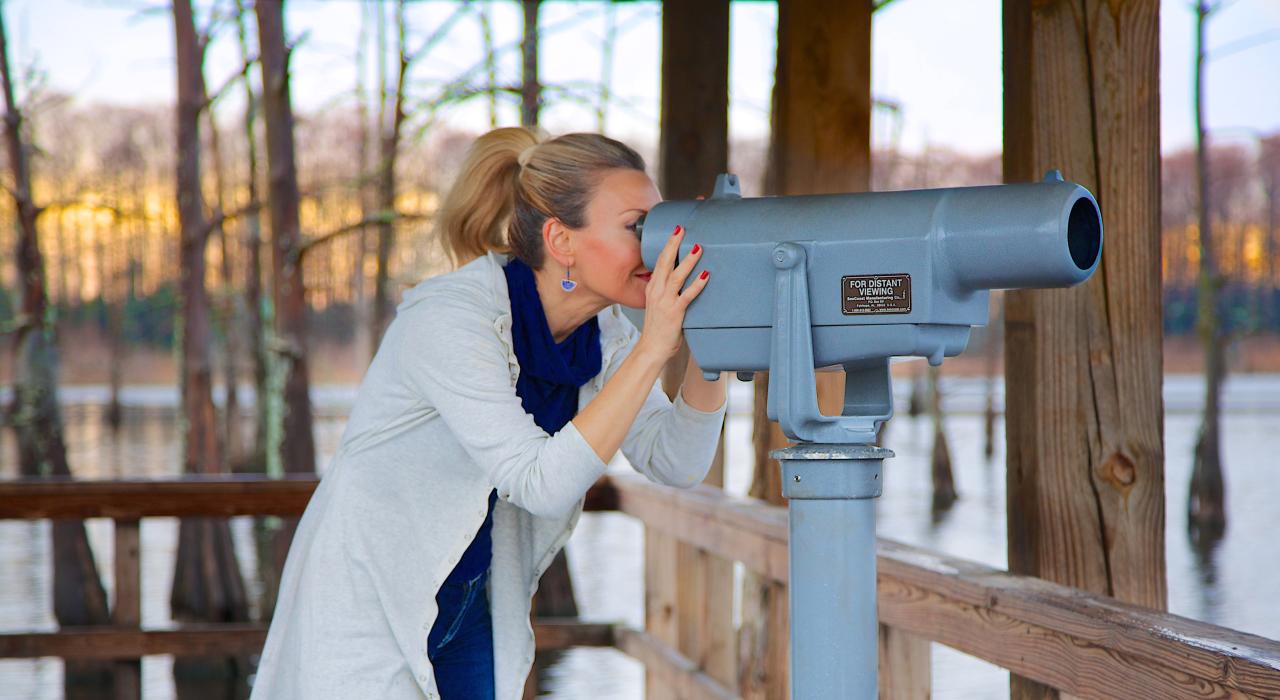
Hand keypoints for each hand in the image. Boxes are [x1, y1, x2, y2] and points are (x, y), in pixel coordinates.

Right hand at [636, 225, 708, 362]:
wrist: (651, 348)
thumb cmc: (658, 329)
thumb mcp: (660, 305)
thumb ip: (669, 292)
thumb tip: (685, 281)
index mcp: (653, 288)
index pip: (660, 262)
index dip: (668, 246)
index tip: (676, 231)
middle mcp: (657, 292)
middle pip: (665, 263)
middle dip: (673, 244)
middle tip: (682, 229)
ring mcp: (665, 302)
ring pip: (676, 276)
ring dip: (688, 261)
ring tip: (698, 248)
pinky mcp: (674, 313)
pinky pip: (687, 296)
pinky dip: (697, 284)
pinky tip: (706, 276)